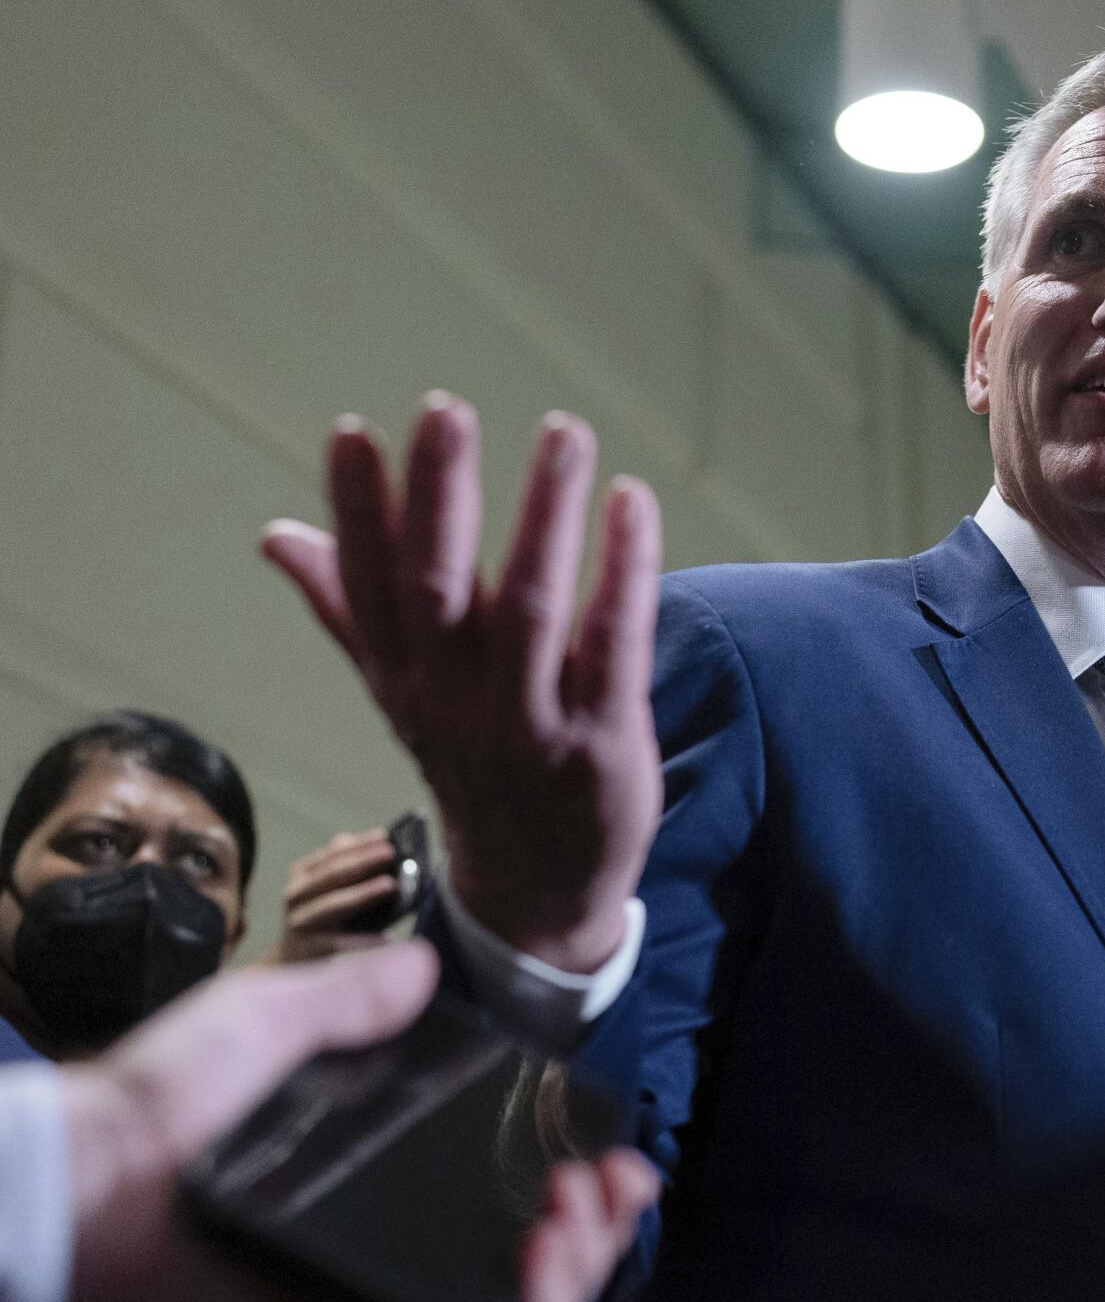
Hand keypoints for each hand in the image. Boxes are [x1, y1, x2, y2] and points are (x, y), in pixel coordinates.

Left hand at [59, 942, 657, 1301]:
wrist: (95, 1175)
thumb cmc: (165, 1097)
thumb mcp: (270, 1016)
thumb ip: (351, 996)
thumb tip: (424, 963)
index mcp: (382, 1171)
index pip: (503, 1189)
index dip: (574, 1178)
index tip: (611, 1149)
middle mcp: (394, 1240)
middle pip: (534, 1259)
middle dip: (598, 1227)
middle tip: (615, 1183)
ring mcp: (379, 1299)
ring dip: (576, 1270)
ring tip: (581, 1213)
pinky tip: (538, 1259)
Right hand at [263, 396, 661, 971]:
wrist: (537, 893)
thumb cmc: (475, 764)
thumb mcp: (403, 693)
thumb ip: (347, 609)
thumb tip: (276, 535)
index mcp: (404, 676)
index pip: (368, 583)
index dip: (356, 511)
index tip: (353, 431)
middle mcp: (456, 697)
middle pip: (437, 587)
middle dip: (438, 497)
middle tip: (445, 409)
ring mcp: (531, 722)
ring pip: (530, 607)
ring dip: (544, 515)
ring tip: (562, 430)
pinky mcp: (604, 740)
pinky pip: (612, 645)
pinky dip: (622, 571)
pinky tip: (632, 501)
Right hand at [269, 827, 402, 963]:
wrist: (293, 958)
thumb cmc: (322, 919)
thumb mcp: (327, 890)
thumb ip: (348, 871)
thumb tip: (383, 853)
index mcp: (302, 875)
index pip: (332, 853)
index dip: (359, 843)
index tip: (385, 836)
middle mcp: (296, 894)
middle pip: (331, 874)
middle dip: (363, 861)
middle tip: (391, 854)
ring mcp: (300, 921)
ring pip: (332, 904)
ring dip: (363, 893)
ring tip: (390, 885)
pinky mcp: (310, 948)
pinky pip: (341, 942)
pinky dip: (364, 940)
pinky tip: (387, 937)